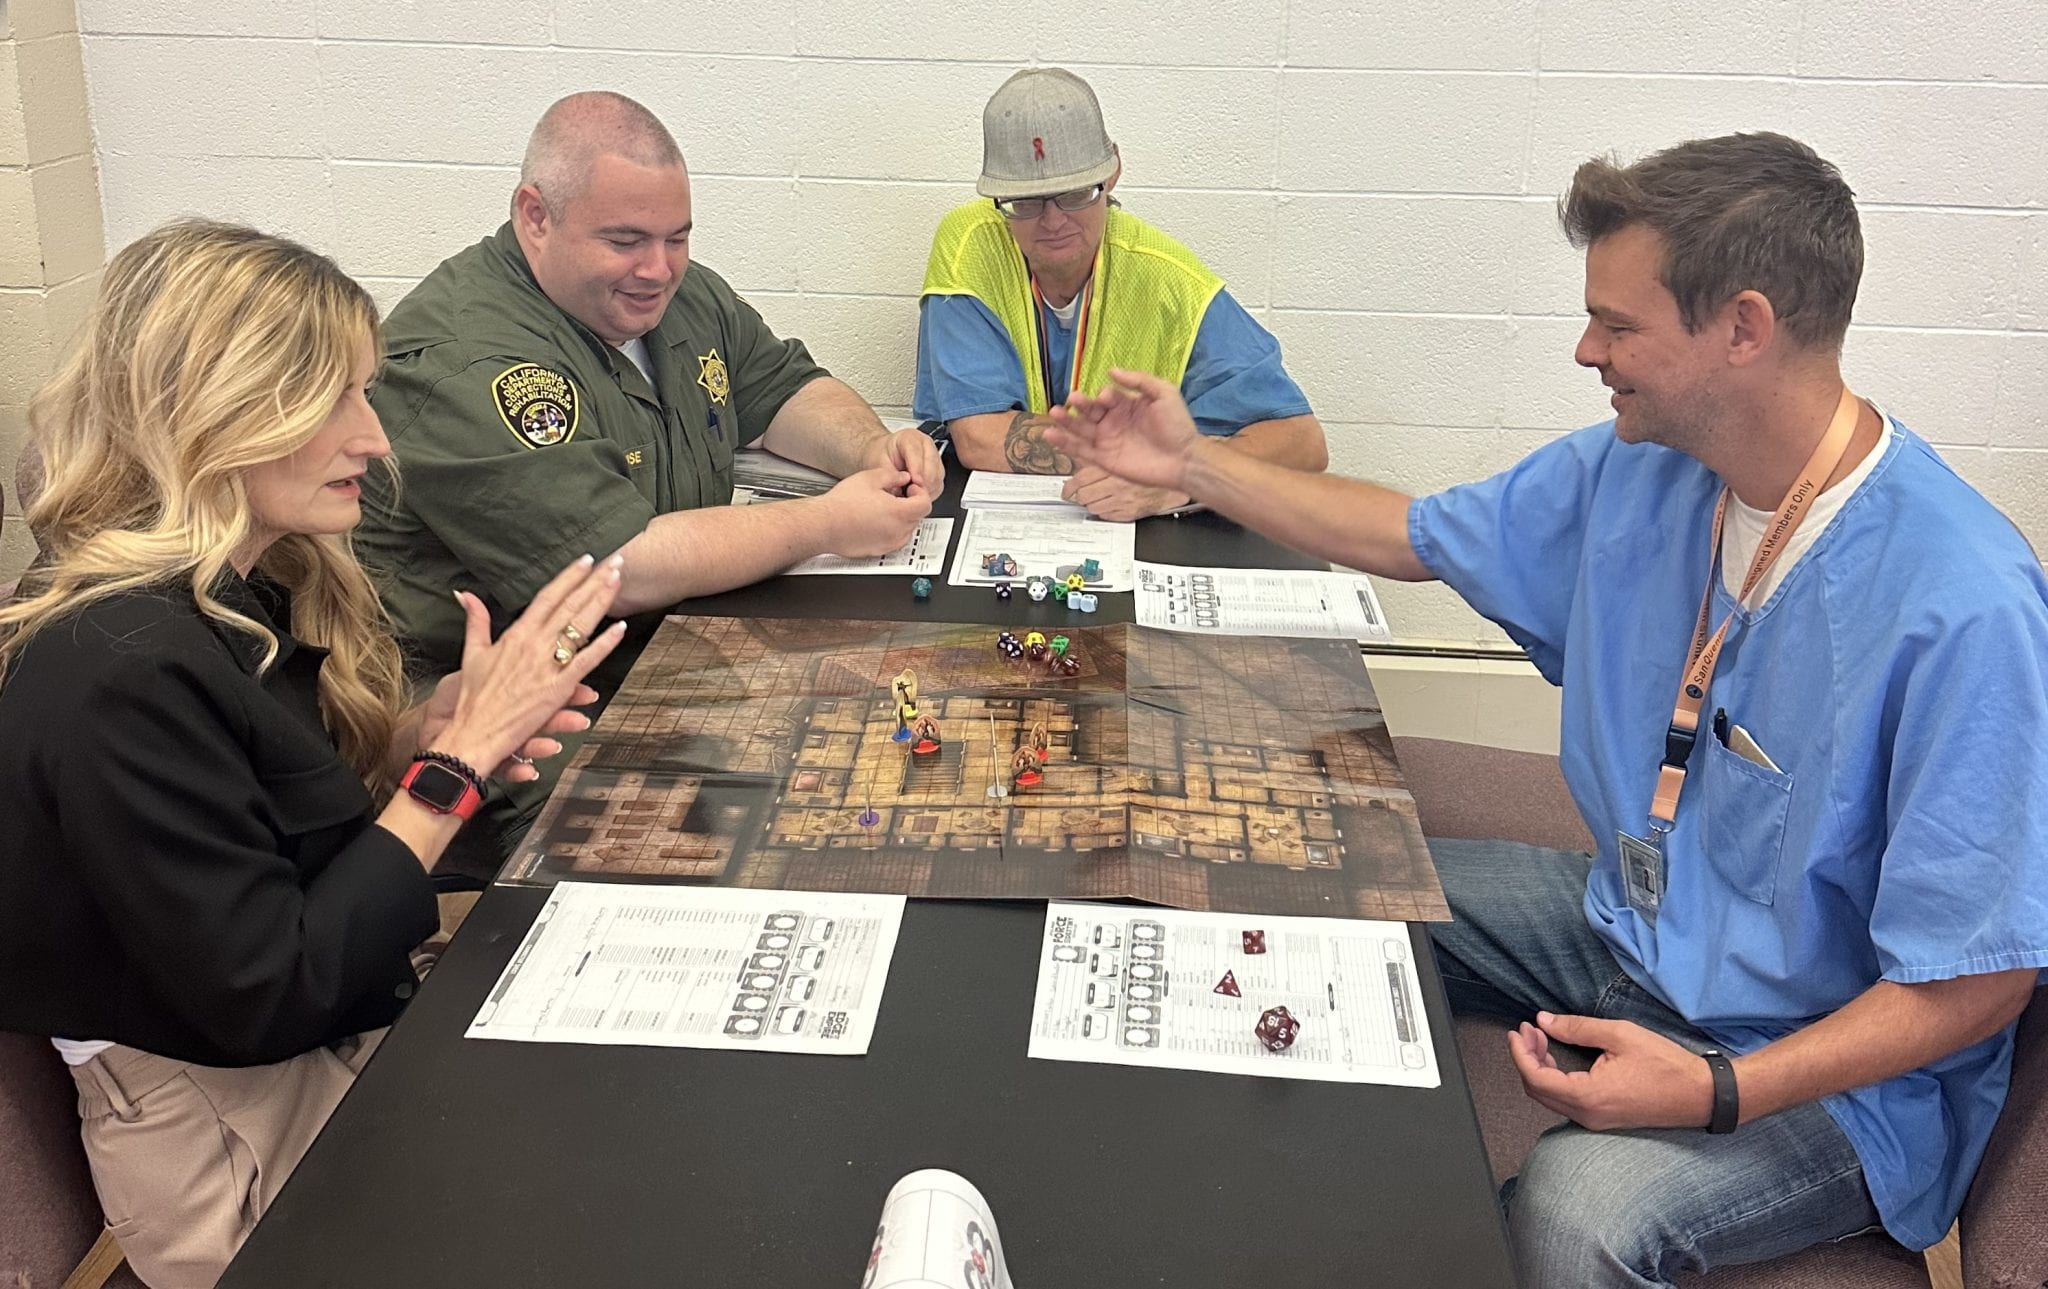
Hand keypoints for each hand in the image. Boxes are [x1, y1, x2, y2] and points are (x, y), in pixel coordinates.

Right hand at [431, 555, 626, 773]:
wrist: (474, 731)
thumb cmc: (473, 697)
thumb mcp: (473, 653)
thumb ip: (475, 620)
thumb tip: (464, 593)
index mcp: (516, 634)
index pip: (547, 597)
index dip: (569, 576)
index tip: (585, 560)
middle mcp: (534, 644)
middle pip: (570, 605)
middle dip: (594, 580)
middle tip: (615, 561)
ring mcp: (548, 665)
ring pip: (581, 626)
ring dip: (602, 601)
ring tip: (619, 581)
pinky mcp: (558, 688)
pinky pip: (586, 661)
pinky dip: (605, 644)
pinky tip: (620, 628)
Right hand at [819, 466, 932, 557]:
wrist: (824, 524)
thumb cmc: (842, 505)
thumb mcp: (870, 478)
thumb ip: (893, 475)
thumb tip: (903, 477)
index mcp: (900, 513)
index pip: (925, 503)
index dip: (919, 492)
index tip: (910, 488)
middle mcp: (898, 532)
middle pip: (917, 516)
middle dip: (909, 503)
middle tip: (893, 495)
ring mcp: (890, 544)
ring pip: (907, 529)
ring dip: (901, 517)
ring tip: (881, 507)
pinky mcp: (880, 551)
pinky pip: (894, 539)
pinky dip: (890, 530)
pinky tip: (874, 520)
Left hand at [865, 427, 945, 499]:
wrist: (884, 457)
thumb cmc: (882, 456)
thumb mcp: (879, 463)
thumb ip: (890, 475)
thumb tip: (899, 490)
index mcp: (909, 437)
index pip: (917, 451)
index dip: (917, 468)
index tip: (915, 481)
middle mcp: (925, 445)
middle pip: (932, 464)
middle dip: (924, 481)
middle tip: (913, 493)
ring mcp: (934, 457)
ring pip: (937, 476)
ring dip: (927, 488)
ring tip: (912, 494)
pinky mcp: (937, 471)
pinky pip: (938, 484)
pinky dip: (930, 492)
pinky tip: (917, 494)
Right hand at [1045, 368, 1202, 491]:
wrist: (1185, 459)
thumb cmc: (1178, 425)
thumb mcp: (1163, 393)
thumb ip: (1138, 380)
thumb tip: (1111, 369)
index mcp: (1126, 405)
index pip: (1106, 396)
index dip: (1104, 396)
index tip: (1106, 397)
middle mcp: (1113, 422)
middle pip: (1089, 411)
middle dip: (1079, 404)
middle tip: (1072, 399)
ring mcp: (1108, 441)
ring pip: (1080, 429)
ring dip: (1066, 421)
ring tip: (1054, 413)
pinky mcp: (1105, 460)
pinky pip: (1081, 450)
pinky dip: (1065, 443)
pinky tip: (1051, 434)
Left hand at [1061, 466, 1191, 521]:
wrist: (1174, 476)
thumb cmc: (1149, 461)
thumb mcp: (1121, 452)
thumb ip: (1099, 456)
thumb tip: (1077, 456)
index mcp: (1111, 467)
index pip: (1080, 480)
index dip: (1069, 486)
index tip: (1066, 489)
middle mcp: (1115, 485)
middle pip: (1084, 496)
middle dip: (1078, 496)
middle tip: (1077, 494)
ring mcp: (1122, 501)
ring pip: (1093, 508)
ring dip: (1091, 503)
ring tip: (1094, 498)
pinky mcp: (1128, 513)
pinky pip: (1106, 515)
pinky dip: (1103, 511)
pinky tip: (1107, 504)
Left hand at [1508, 1012, 1717, 1131]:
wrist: (1702, 1095)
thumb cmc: (1666, 1065)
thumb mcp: (1620, 1034)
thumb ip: (1577, 1028)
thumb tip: (1544, 1021)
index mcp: (1588, 1096)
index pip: (1535, 1078)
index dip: (1520, 1053)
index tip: (1517, 1031)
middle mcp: (1587, 1115)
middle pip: (1537, 1090)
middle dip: (1527, 1057)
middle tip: (1529, 1030)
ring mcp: (1595, 1121)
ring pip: (1550, 1097)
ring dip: (1540, 1067)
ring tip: (1541, 1038)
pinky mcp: (1603, 1118)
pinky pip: (1566, 1101)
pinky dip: (1555, 1078)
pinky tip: (1558, 1057)